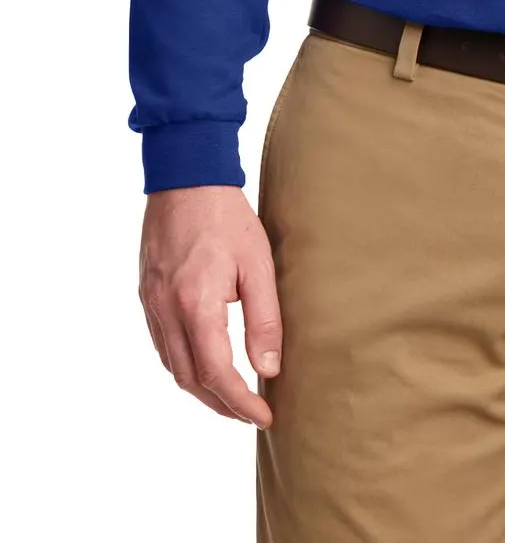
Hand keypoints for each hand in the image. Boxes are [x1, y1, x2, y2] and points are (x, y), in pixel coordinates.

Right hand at [138, 185, 280, 426]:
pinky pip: (162, 344)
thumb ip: (264, 319)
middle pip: (190, 378)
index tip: (264, 417)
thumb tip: (268, 369)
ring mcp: (151, 303)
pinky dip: (183, 364)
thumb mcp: (258, 263)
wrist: (186, 176)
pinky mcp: (147, 293)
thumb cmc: (228, 215)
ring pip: (172, 366)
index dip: (240, 402)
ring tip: (232, 397)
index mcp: (196, 303)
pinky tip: (204, 364)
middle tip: (251, 414)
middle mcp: (167, 309)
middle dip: (221, 405)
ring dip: (201, 389)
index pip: (215, 373)